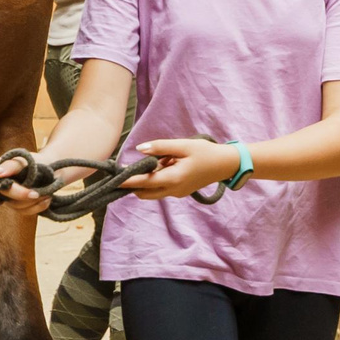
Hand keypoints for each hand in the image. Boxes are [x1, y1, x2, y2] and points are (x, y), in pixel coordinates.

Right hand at [0, 153, 50, 214]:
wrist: (52, 168)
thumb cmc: (35, 161)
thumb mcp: (24, 159)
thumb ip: (10, 165)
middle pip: (0, 194)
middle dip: (19, 194)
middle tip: (36, 193)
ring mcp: (8, 197)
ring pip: (14, 206)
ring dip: (32, 201)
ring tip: (45, 193)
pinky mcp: (20, 206)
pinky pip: (25, 212)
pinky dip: (38, 206)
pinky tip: (47, 199)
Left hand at [122, 137, 242, 200]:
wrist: (227, 164)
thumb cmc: (206, 153)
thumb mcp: (183, 145)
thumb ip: (160, 147)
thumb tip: (139, 149)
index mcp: (173, 179)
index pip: (143, 182)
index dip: (127, 181)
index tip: (112, 179)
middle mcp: (173, 190)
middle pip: (144, 193)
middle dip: (133, 184)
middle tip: (126, 168)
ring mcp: (177, 193)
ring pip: (152, 192)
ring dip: (146, 181)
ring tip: (159, 160)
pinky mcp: (180, 192)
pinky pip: (162, 189)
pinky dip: (157, 180)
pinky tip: (167, 164)